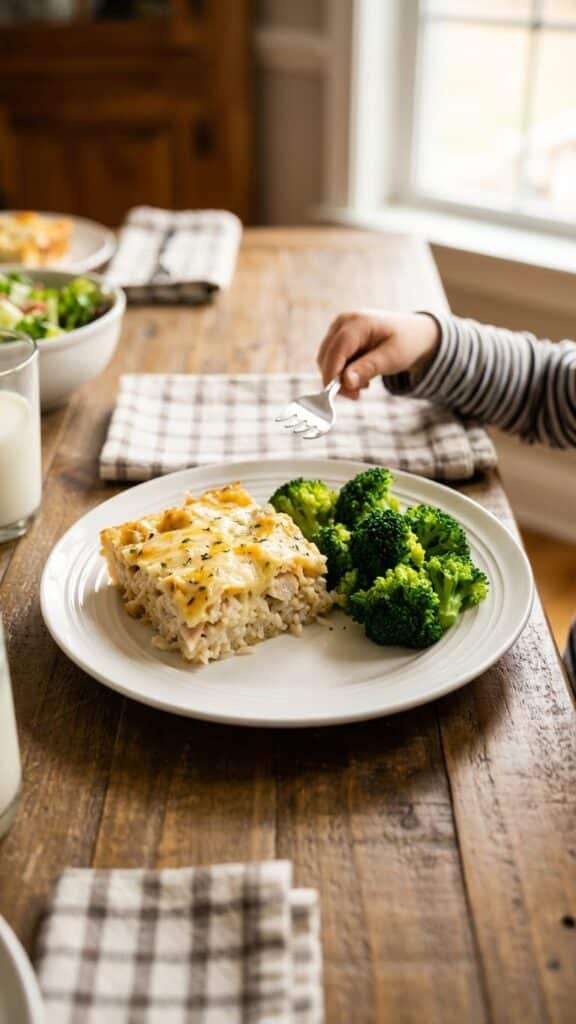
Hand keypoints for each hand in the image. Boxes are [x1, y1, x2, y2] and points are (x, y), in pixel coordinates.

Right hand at [317, 310, 440, 399]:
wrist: (414, 333)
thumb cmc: (406, 342)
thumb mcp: (392, 357)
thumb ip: (368, 368)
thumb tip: (346, 382)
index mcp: (358, 322)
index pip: (336, 351)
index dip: (333, 375)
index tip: (341, 394)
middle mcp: (343, 322)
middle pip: (326, 357)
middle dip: (336, 380)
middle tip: (357, 395)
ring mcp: (338, 329)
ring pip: (326, 360)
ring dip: (339, 378)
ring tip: (364, 384)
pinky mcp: (338, 338)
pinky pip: (331, 360)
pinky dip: (341, 373)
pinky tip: (360, 376)